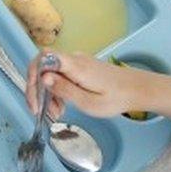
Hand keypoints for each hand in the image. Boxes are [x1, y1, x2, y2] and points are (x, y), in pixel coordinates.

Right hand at [24, 51, 147, 119]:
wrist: (138, 89)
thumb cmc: (117, 98)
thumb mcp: (89, 102)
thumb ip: (65, 90)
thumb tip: (43, 78)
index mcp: (75, 66)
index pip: (43, 58)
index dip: (32, 76)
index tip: (34, 98)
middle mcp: (74, 60)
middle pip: (43, 67)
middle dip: (38, 90)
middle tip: (42, 111)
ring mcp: (77, 62)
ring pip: (51, 74)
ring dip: (48, 93)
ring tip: (56, 113)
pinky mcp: (81, 68)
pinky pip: (61, 76)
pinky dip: (57, 91)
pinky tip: (63, 106)